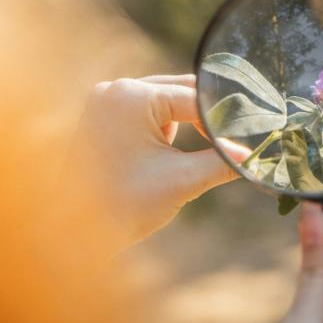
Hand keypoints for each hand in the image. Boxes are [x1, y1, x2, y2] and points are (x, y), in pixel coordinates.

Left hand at [72, 74, 247, 242]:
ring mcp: (104, 101)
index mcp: (133, 96)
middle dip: (208, 117)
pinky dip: (164, 126)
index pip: (195, 99)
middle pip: (180, 92)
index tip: (250, 139)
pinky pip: (144, 111)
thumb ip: (222, 162)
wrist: (68, 233)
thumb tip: (253, 157)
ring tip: (209, 146)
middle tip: (238, 139)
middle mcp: (115, 89)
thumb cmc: (123, 205)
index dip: (225, 121)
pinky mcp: (100, 116)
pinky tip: (174, 149)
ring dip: (187, 122)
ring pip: (164, 101)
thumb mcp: (182, 181)